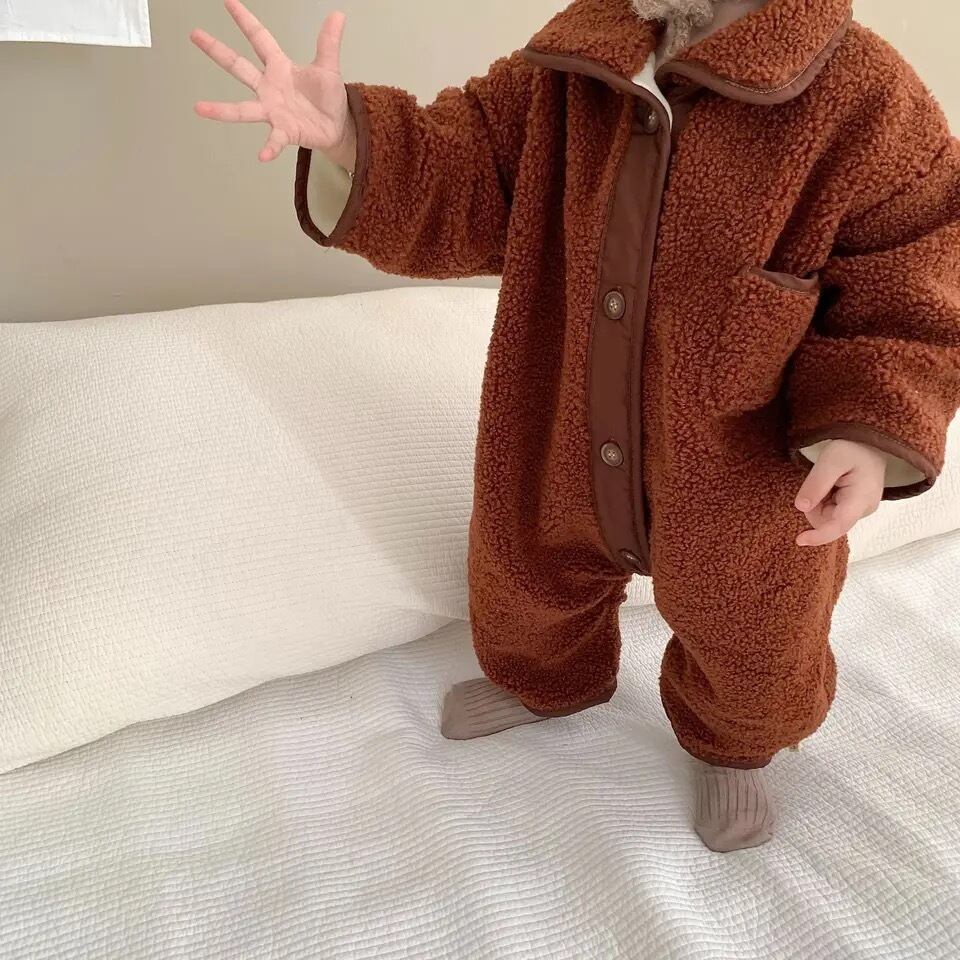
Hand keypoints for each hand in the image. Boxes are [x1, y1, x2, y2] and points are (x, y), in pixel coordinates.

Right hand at [191, 0, 355, 164]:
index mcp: (279, 67)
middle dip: (217, 51)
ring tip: (199, 108)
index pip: (259, 39)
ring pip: (242, 109)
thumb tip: (338, 14)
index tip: (228, 2)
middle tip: (195, 34)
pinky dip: (269, 148)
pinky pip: (274, 140)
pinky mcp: (284, 131)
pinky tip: (262, 156)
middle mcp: (269, 88)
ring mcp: (273, 111)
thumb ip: (329, 42)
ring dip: (221, 110)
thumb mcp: (328, 67)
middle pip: (238, 66)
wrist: (337, 126)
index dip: (245, 21)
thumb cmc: (327, 97)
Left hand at [793, 439, 885, 546]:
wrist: (871, 442)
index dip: (818, 536)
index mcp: (862, 498)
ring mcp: (861, 510)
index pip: (839, 525)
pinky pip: (831, 512)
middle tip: (821, 480)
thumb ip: (816, 483)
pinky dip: (824, 500)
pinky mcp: (856, 508)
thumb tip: (801, 507)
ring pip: (827, 518)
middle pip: (827, 521)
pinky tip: (832, 485)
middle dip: (815, 506)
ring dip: (818, 502)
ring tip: (829, 480)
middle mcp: (864, 510)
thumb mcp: (831, 459)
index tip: (799, 540)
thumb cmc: (853, 447)